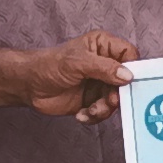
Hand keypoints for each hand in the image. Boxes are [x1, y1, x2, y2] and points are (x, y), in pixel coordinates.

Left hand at [22, 32, 136, 120]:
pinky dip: (94, 116)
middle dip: (117, 95)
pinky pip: (104, 111)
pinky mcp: (92, 100)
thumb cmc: (49, 65)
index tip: (128, 82)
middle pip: (126, 81)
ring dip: (104, 108)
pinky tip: (81, 115)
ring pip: (116, 100)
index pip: (129, 54)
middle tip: (109, 101)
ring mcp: (99, 83)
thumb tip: (128, 76)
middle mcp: (105, 65)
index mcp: (104, 47)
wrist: (29, 86)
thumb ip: (103, 68)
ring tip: (90, 110)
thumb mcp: (77, 63)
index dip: (133, 68)